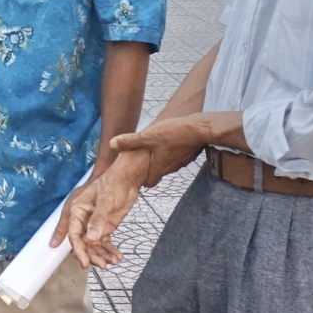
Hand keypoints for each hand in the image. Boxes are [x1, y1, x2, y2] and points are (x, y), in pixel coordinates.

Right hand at [51, 150, 151, 268]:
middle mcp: (83, 220)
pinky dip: (110, 251)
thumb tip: (92, 238)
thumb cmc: (112, 182)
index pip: (74, 234)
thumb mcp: (105, 200)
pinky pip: (105, 243)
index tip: (84, 262)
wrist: (127, 179)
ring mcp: (95, 224)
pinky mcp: (105, 227)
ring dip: (101, 255)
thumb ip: (98, 219)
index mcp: (77, 210)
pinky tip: (117, 257)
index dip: (78, 249)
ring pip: (94, 245)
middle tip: (101, 265)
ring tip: (112, 261)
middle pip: (83, 243)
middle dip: (91, 255)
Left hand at [103, 113, 218, 188]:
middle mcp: (170, 168)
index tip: (136, 174)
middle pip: (158, 173)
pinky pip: (177, 157)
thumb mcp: (147, 136)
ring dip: (160, 159)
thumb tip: (112, 144)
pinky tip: (169, 142)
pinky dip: (171, 153)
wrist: (200, 129)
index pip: (149, 183)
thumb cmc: (173, 134)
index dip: (142, 180)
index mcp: (159, 167)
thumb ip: (130, 141)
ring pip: (167, 164)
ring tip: (154, 149)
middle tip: (142, 159)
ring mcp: (181, 162)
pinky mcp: (188, 154)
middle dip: (149, 168)